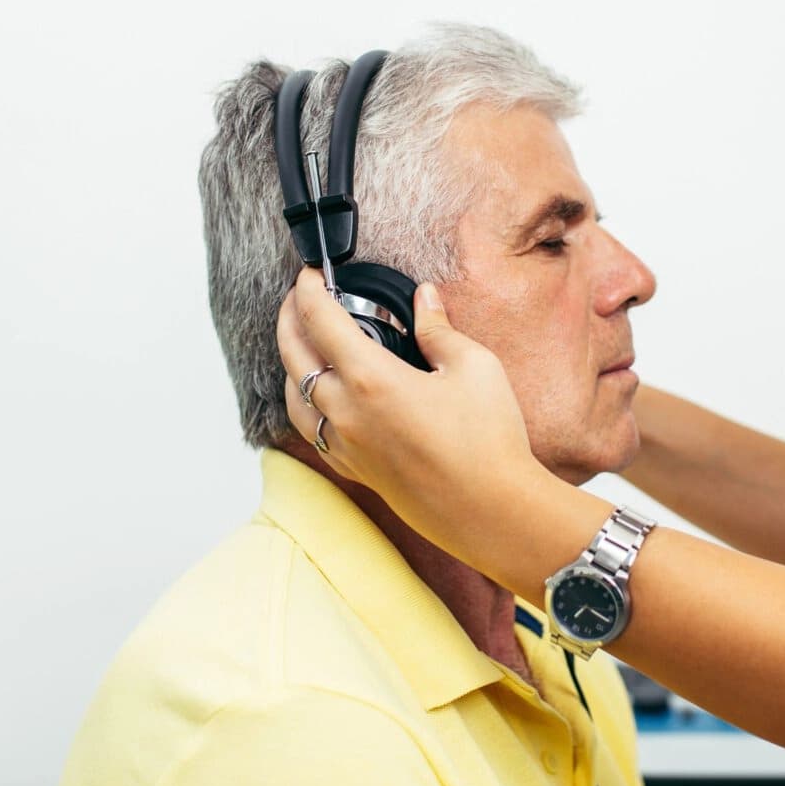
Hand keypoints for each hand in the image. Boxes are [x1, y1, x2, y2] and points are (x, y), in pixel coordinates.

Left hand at [276, 268, 542, 555]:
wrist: (494, 511)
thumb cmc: (488, 441)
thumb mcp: (474, 367)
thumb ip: (439, 329)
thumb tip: (425, 299)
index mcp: (371, 380)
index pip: (320, 321)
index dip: (309, 290)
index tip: (310, 274)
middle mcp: (346, 414)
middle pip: (294, 356)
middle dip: (290, 319)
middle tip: (299, 298)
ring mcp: (347, 446)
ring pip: (295, 398)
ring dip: (291, 364)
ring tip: (303, 345)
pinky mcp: (356, 471)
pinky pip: (312, 432)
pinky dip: (306, 405)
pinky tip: (322, 398)